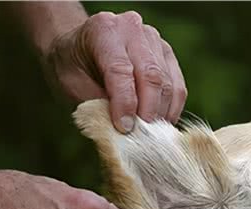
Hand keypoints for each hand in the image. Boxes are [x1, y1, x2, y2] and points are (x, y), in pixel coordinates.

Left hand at [45, 11, 186, 132]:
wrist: (78, 48)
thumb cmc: (72, 67)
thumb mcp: (71, 85)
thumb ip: (97, 103)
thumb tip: (125, 128)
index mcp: (104, 30)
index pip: (121, 70)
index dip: (125, 103)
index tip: (124, 129)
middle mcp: (133, 28)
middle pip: (151, 75)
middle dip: (148, 111)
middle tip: (142, 137)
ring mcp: (154, 40)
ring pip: (168, 83)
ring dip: (161, 114)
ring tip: (150, 134)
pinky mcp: (167, 54)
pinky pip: (178, 87)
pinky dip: (171, 109)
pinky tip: (160, 124)